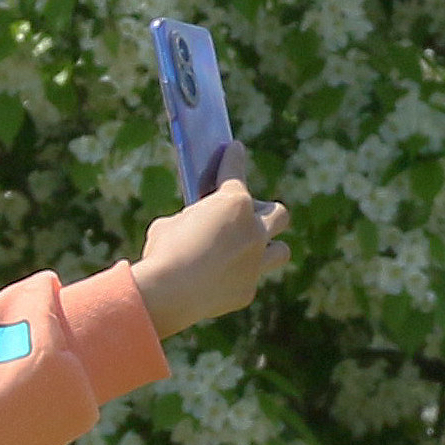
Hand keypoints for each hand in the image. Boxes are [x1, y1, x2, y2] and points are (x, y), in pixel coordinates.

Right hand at [137, 145, 288, 336]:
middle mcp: (253, 230)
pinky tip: (219, 280)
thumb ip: (193, 220)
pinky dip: (238, 277)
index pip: (235, 172)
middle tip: (248, 214)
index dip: (233, 158)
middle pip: (278, 214)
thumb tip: (195, 226)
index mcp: (233, 203)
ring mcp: (255, 262)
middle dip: (264, 210)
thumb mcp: (173, 223)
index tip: (235, 149)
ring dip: (267, 247)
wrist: (167, 294)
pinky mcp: (248, 290)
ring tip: (248, 249)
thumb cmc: (164, 251)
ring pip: (280, 251)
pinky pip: (250, 279)